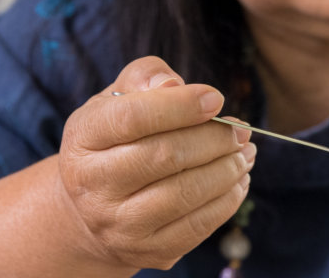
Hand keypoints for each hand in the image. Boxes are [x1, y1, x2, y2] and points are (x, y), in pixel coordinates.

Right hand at [55, 56, 255, 269]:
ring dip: (227, 169)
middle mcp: (92, 185)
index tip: (216, 99)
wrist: (93, 210)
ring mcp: (119, 224)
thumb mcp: (116, 100)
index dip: (181, 106)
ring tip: (246, 152)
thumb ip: (144, 78)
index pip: (132, 118)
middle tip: (241, 130)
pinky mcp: (148, 251)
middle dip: (214, 139)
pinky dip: (227, 199)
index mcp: (83, 139)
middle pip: (165, 156)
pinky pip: (198, 225)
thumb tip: (173, 86)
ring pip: (185, 193)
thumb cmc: (115, 141)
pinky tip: (238, 179)